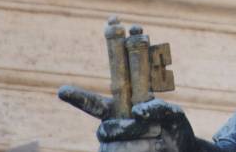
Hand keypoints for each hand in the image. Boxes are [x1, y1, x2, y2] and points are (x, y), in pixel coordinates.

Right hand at [58, 85, 213, 151]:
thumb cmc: (173, 129)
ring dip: (142, 146)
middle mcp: (109, 131)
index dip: (78, 98)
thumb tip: (137, 111)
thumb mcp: (172, 114)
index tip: (62, 90)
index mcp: (117, 112)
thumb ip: (157, 107)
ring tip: (159, 144)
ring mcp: (110, 149)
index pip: (93, 105)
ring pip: (114, 150)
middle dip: (132, 130)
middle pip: (106, 130)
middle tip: (157, 129)